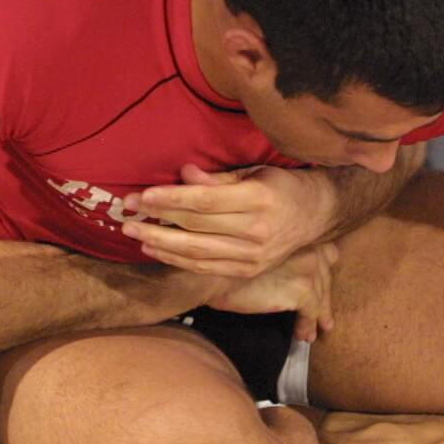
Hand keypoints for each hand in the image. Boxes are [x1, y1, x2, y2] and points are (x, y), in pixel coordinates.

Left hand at [120, 164, 333, 277]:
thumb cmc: (281, 186)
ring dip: (161, 243)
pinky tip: (156, 249)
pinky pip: (205, 268)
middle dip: (158, 220)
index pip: (206, 202)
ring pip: (197, 253)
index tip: (144, 195)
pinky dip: (177, 260)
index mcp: (258, 200)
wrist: (316, 215)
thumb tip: (185, 175)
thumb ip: (220, 179)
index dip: (172, 199)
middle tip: (128, 211)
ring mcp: (253, 256)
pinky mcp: (247, 271)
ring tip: (134, 232)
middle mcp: (256, 231)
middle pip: (197, 228)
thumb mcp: (256, 172)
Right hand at [212, 241, 339, 341]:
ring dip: (317, 315)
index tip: (320, 281)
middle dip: (323, 295)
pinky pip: (311, 312)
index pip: (325, 251)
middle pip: (325, 276)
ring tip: (312, 332)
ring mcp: (309, 269)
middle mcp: (310, 248)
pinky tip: (301, 335)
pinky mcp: (303, 291)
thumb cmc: (226, 262)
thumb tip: (286, 273)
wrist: (217, 275)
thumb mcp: (258, 249)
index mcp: (299, 234)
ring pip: (321, 296)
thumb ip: (277, 254)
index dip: (323, 268)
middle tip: (324, 315)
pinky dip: (307, 325)